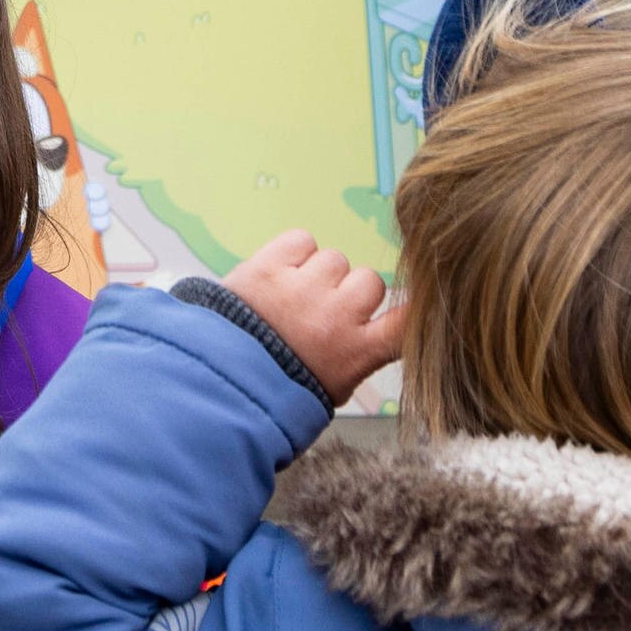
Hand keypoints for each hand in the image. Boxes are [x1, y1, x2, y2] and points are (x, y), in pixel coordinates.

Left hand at [224, 228, 405, 401]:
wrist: (217, 382)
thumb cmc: (279, 390)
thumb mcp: (333, 388)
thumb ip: (361, 357)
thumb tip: (380, 332)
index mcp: (358, 351)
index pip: (407, 320)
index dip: (413, 306)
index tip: (412, 303)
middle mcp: (337, 316)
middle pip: (369, 281)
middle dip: (349, 293)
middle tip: (320, 313)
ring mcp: (304, 289)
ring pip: (334, 259)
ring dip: (318, 274)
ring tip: (291, 299)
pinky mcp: (269, 267)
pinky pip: (302, 240)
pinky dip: (294, 253)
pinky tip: (279, 277)